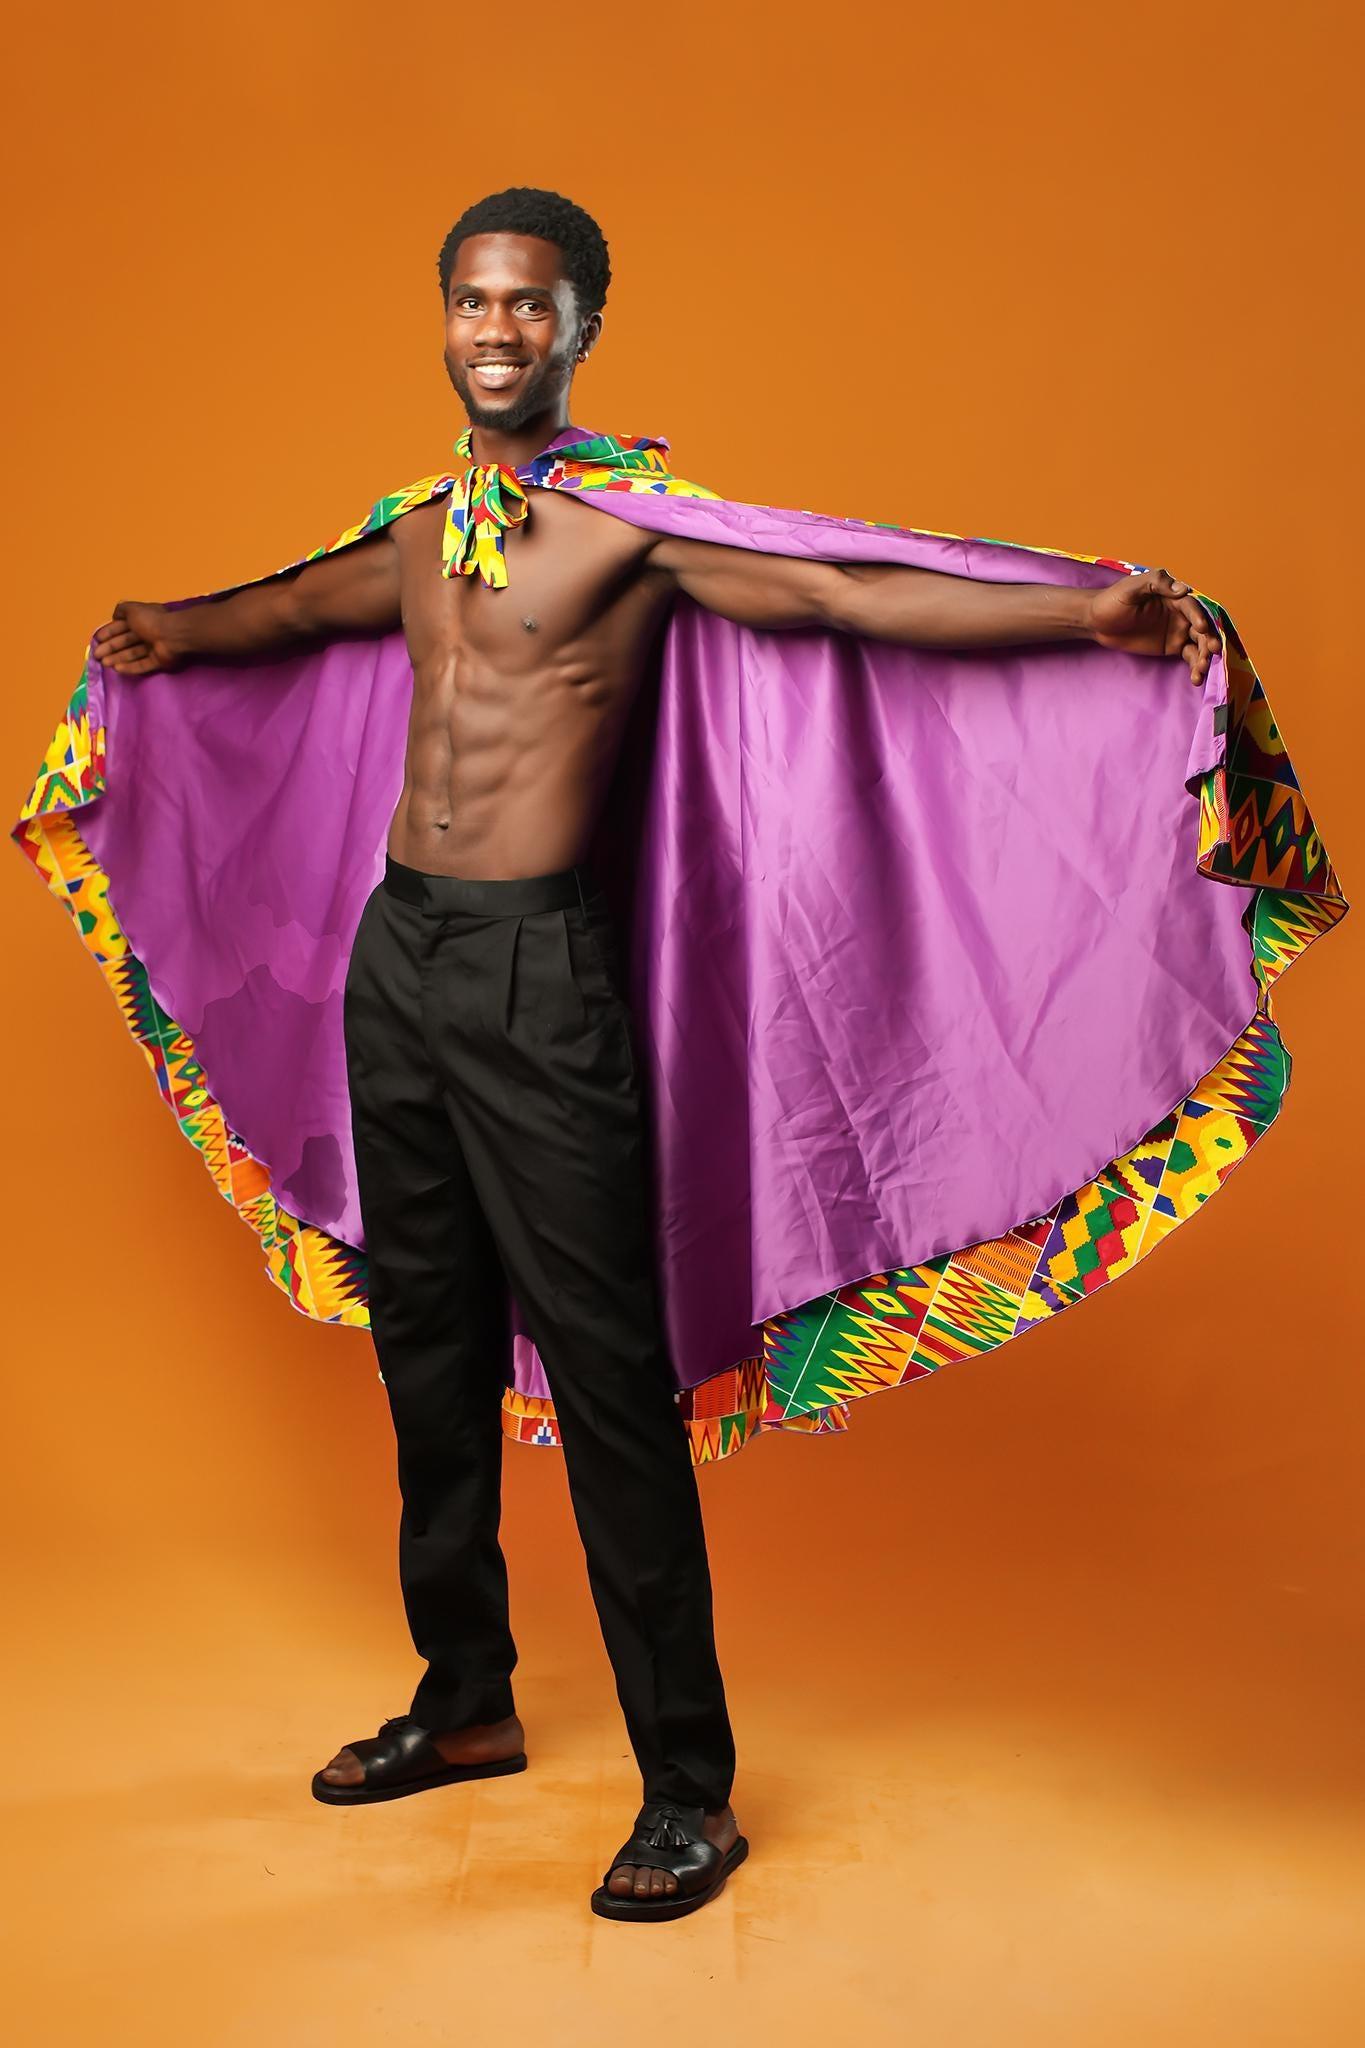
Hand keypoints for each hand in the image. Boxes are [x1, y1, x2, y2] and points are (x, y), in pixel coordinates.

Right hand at [91, 600, 184, 676]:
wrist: (173, 635)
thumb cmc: (151, 621)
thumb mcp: (133, 609)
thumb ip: (122, 610)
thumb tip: (114, 616)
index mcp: (140, 620)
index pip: (121, 627)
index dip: (108, 632)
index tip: (96, 640)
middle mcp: (146, 633)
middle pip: (125, 642)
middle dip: (110, 648)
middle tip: (97, 655)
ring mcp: (153, 648)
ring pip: (132, 654)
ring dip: (117, 658)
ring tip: (104, 663)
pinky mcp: (158, 661)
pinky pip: (142, 665)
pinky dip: (130, 667)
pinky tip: (117, 669)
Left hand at [1086, 567, 1219, 683]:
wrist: (1097, 622)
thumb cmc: (1113, 600)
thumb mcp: (1131, 587)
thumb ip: (1156, 582)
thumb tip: (1183, 588)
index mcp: (1173, 597)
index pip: (1192, 606)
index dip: (1199, 616)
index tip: (1202, 628)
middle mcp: (1180, 613)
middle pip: (1201, 626)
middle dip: (1209, 639)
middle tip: (1211, 652)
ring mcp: (1178, 631)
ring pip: (1199, 643)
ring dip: (1204, 656)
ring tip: (1201, 670)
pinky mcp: (1172, 647)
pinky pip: (1189, 656)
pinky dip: (1195, 666)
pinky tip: (1196, 678)